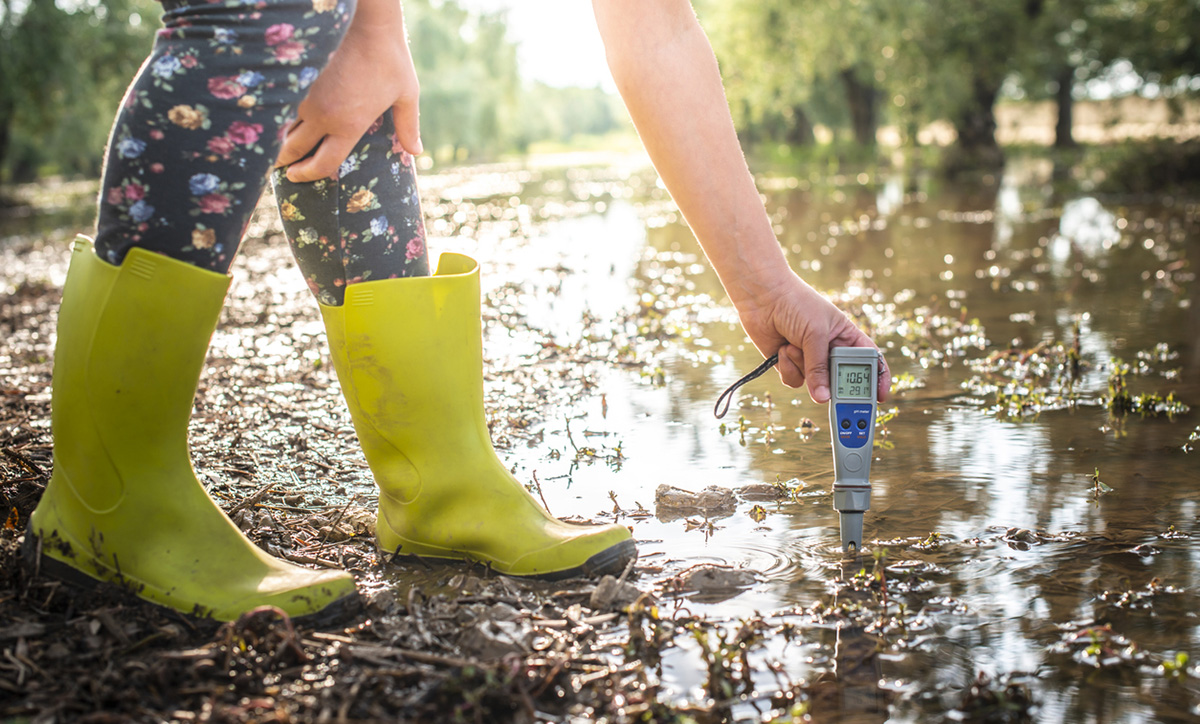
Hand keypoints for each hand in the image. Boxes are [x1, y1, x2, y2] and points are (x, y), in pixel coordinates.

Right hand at [276, 4, 420, 181]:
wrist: (366, 21)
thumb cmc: (390, 59)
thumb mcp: (406, 95)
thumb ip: (408, 126)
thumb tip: (415, 152)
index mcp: (348, 126)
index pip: (323, 163)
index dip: (308, 175)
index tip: (297, 178)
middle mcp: (323, 115)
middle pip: (294, 149)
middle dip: (284, 161)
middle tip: (280, 169)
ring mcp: (307, 95)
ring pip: (284, 125)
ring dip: (279, 137)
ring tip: (277, 147)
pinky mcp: (299, 76)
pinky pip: (285, 103)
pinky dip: (281, 114)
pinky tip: (281, 118)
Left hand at [733, 272, 890, 403]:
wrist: (763, 296)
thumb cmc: (796, 304)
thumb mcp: (815, 334)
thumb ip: (820, 367)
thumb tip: (823, 398)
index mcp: (847, 337)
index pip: (870, 360)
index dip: (878, 378)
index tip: (880, 396)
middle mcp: (830, 350)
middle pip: (842, 380)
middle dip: (835, 387)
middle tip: (831, 394)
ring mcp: (810, 358)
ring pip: (815, 383)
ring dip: (802, 366)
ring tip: (793, 345)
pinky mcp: (790, 364)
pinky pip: (794, 380)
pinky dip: (787, 367)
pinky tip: (782, 349)